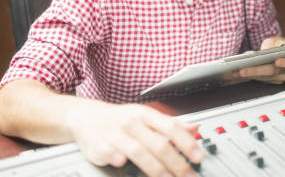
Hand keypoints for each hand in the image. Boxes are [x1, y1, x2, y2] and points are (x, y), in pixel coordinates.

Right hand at [66, 100, 202, 176]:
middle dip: (176, 163)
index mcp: (145, 114)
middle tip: (188, 175)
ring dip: (156, 169)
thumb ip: (170, 124)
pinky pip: (113, 155)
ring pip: (139, 152)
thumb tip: (194, 128)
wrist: (85, 116)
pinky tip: (125, 166)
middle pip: (158, 144)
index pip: (171, 127)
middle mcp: (132, 123)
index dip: (187, 143)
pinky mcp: (99, 145)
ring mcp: (115, 134)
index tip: (198, 157)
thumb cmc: (120, 118)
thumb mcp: (146, 115)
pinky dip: (120, 161)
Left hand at [232, 36, 284, 83]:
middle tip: (242, 70)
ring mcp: (282, 77)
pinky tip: (239, 74)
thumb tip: (264, 52)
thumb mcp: (275, 39)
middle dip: (256, 71)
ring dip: (250, 75)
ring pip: (266, 78)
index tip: (277, 62)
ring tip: (235, 71)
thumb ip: (272, 44)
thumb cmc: (278, 44)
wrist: (279, 50)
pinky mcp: (273, 81)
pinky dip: (250, 77)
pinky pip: (262, 80)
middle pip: (273, 71)